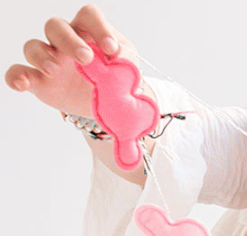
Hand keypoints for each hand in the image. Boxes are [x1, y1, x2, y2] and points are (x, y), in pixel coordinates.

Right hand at [5, 4, 135, 116]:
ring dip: (42, 56)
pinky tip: (22, 84)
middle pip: (56, 26)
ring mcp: (50, 59)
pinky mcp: (39, 80)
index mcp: (90, 33)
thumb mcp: (126, 71)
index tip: (112, 49)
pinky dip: (17, 76)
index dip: (99, 27)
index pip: (89, 16)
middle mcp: (66, 41)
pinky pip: (18, 72)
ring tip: (54, 70)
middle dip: (69, 40)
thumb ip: (123, 64)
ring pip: (33, 45)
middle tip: (86, 58)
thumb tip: (116, 59)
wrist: (111, 105)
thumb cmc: (118, 79)